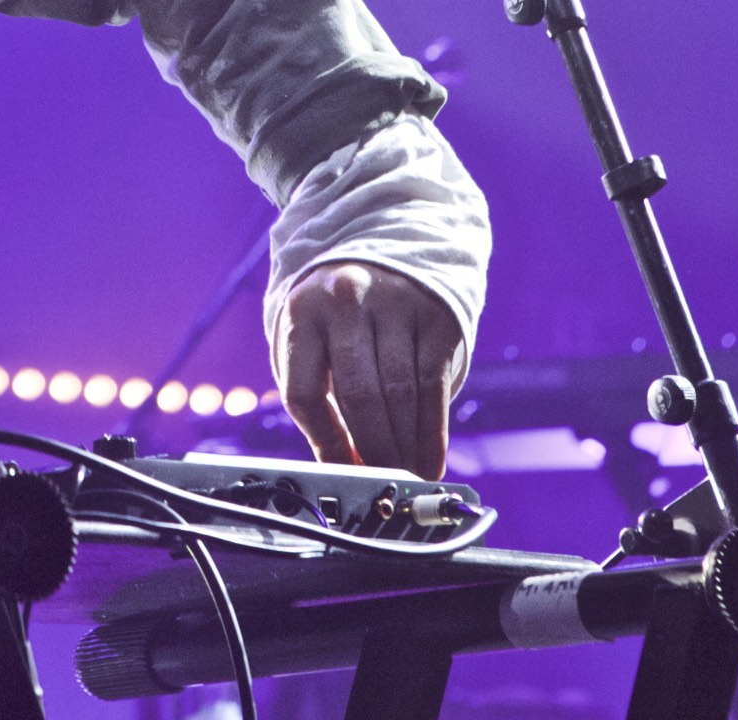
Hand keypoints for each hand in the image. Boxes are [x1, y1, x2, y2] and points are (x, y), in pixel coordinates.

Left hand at [274, 261, 463, 479]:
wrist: (384, 255)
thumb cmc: (339, 322)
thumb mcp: (314, 344)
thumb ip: (321, 401)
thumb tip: (347, 467)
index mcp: (302, 314)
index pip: (304, 392)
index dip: (324, 441)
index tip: (343, 469)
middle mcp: (345, 303)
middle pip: (358, 395)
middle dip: (373, 449)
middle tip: (384, 481)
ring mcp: (393, 305)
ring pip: (400, 393)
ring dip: (405, 446)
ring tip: (407, 475)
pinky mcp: (435, 316)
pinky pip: (433, 386)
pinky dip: (432, 432)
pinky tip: (429, 457)